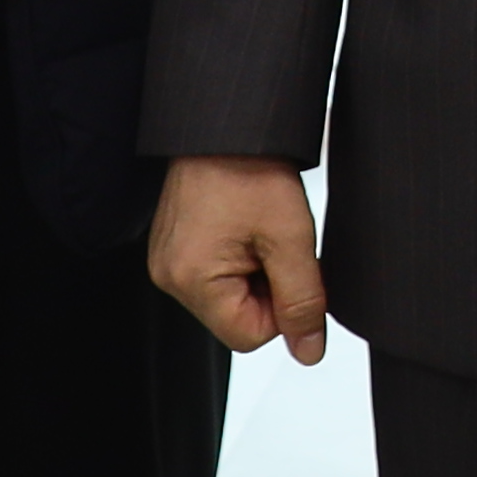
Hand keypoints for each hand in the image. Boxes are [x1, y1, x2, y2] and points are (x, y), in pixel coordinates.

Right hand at [151, 156, 327, 360]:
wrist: (227, 125)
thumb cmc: (250, 169)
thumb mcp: (291, 238)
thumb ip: (302, 300)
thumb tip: (308, 352)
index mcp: (191, 279)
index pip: (249, 335)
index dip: (282, 308)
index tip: (289, 266)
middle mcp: (169, 276)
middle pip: (236, 317)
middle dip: (266, 286)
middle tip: (273, 240)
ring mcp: (168, 260)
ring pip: (228, 296)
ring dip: (253, 270)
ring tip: (256, 228)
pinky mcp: (173, 246)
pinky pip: (214, 274)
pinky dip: (237, 256)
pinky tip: (242, 225)